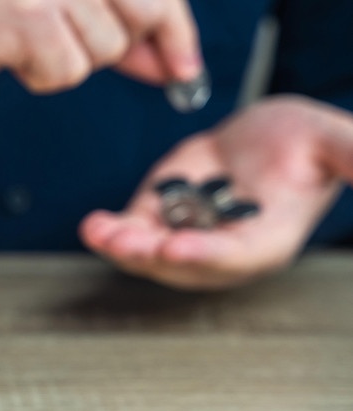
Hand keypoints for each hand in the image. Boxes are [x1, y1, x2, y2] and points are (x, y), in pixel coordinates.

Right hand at [0, 0, 201, 92]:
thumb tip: (168, 61)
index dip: (176, 33)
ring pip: (101, 51)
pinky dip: (40, 75)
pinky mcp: (27, 20)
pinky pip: (65, 73)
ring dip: (66, 58)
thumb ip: (109, 19)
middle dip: (122, 46)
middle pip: (141, 16)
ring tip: (20, 38)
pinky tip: (7, 53)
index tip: (183, 69)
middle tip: (71, 45)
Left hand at [79, 95, 352, 289]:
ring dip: (122, 247)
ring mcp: (185, 236)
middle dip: (152, 255)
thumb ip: (349, 158)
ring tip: (101, 233)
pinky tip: (93, 225)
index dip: (206, 255)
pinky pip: (130, 233)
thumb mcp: (332, 145)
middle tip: (128, 243)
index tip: (178, 249)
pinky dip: (109, 232)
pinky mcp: (158, 219)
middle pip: (182, 264)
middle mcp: (221, 250)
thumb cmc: (305, 142)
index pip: (235, 255)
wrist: (265, 138)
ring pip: (148, 254)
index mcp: (267, 241)